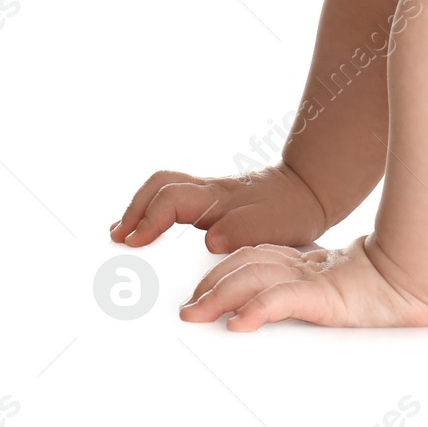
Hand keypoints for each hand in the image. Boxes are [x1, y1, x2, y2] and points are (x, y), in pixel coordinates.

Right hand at [110, 162, 327, 253]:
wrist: (310, 192)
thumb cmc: (291, 211)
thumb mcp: (271, 226)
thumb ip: (241, 230)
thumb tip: (210, 238)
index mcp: (218, 199)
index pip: (171, 199)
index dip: (147, 219)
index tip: (133, 241)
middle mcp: (209, 192)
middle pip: (161, 185)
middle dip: (134, 209)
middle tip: (116, 238)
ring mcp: (209, 194)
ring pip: (165, 188)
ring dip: (140, 208)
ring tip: (122, 235)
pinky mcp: (212, 202)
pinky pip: (175, 199)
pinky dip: (155, 212)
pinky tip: (149, 234)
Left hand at [179, 235, 427, 329]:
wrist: (426, 275)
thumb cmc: (396, 290)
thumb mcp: (346, 292)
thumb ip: (319, 293)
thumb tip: (280, 311)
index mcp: (313, 264)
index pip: (259, 258)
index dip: (227, 269)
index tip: (202, 288)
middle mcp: (309, 266)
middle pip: (250, 264)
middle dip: (213, 284)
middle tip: (187, 306)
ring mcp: (316, 278)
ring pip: (257, 278)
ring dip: (220, 297)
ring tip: (195, 313)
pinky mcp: (326, 294)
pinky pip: (283, 300)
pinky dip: (257, 310)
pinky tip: (239, 322)